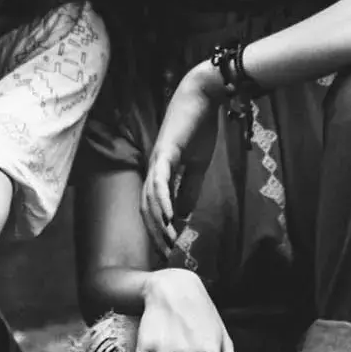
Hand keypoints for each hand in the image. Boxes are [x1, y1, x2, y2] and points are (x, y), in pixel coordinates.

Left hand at [141, 63, 225, 258]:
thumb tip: (181, 215)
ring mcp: (157, 160)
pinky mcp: (165, 152)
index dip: (158, 228)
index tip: (168, 248)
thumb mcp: (196, 166)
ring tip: (168, 242)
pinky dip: (163, 201)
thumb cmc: (199, 128)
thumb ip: (188, 189)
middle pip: (147, 207)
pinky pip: (161, 181)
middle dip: (155, 232)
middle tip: (165, 254)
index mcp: (159, 172)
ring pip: (151, 198)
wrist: (203, 98)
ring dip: (159, 222)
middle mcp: (153, 168)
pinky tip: (169, 218)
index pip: (153, 206)